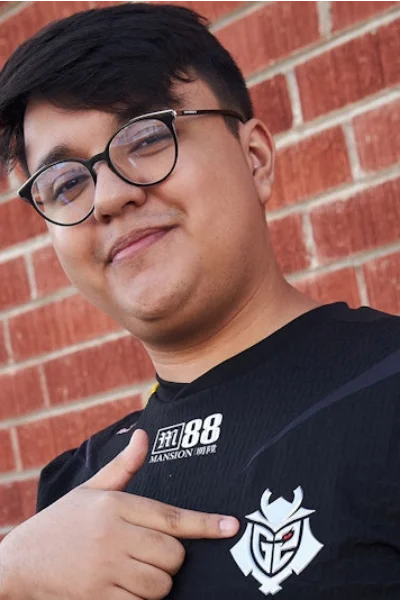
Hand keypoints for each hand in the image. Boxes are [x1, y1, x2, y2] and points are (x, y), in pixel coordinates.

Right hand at [0, 429, 238, 599]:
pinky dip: (140, 599)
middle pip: (173, 555)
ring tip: (137, 570)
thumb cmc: (62, 522)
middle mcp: (114, 536)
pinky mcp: (98, 599)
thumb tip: (145, 435)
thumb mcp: (92, 489)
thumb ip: (124, 466)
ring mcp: (106, 571)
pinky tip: (125, 587)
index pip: (172, 517)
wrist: (21, 561)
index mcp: (116, 506)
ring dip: (157, 582)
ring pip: (160, 584)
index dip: (206, 524)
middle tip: (154, 553)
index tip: (232, 526)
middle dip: (172, 558)